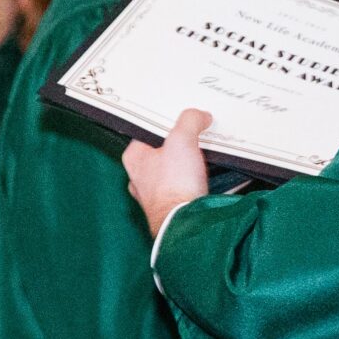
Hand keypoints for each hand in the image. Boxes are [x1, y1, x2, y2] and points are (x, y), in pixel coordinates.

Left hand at [123, 110, 212, 234]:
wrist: (187, 222)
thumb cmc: (174, 184)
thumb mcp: (182, 140)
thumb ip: (190, 121)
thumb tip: (199, 116)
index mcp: (134, 158)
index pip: (146, 130)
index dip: (165, 121)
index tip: (181, 116)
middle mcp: (139, 177)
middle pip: (160, 150)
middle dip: (178, 143)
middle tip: (195, 133)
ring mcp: (154, 194)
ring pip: (170, 170)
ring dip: (186, 163)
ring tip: (202, 154)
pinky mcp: (170, 206)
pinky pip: (181, 186)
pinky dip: (191, 181)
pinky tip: (203, 176)